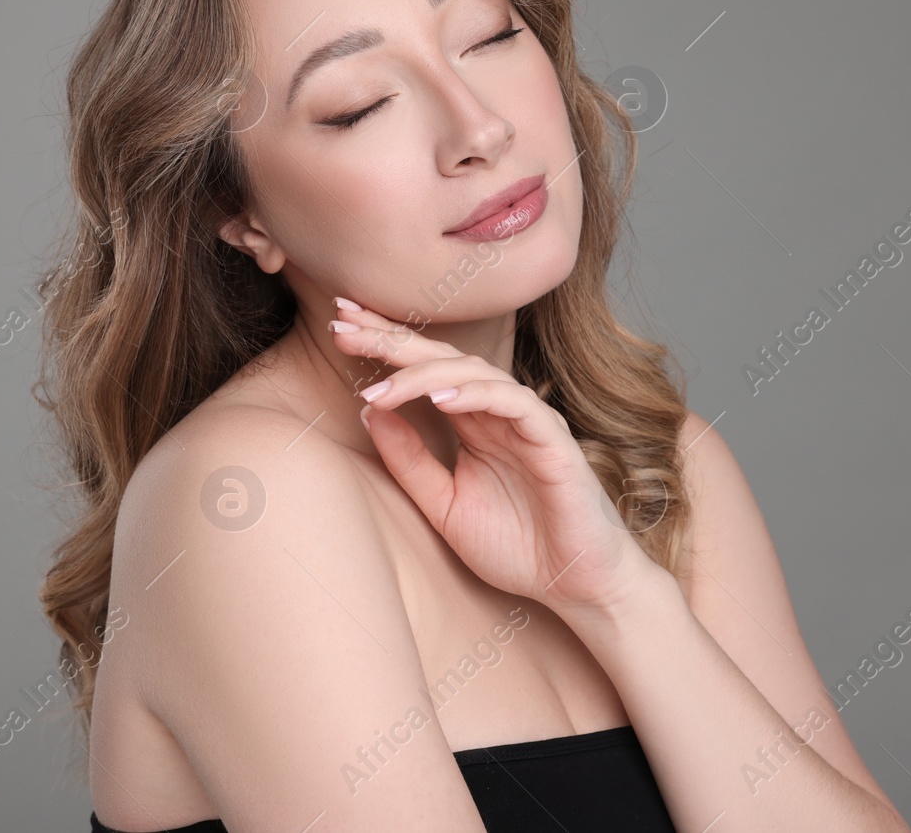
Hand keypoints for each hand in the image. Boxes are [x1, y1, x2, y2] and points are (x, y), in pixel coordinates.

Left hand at [328, 299, 651, 621]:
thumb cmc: (515, 547)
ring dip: (422, 373)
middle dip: (391, 339)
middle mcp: (495, 411)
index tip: (338, 327)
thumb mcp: (443, 504)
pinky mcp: (551, 438)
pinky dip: (476, 393)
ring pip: (472, 372)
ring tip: (380, 384)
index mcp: (471, 421)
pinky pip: (513, 402)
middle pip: (440, 357)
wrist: (572, 585)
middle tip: (344, 324)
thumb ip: (408, 461)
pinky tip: (440, 397)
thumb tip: (367, 412)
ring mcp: (525, 420)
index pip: (422, 370)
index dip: (382, 345)